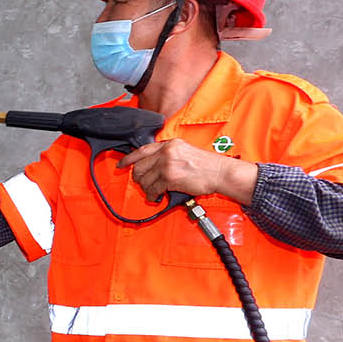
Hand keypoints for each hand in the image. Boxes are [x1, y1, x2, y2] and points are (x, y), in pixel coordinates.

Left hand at [119, 138, 258, 203]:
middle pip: (139, 166)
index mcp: (169, 144)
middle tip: (142, 184)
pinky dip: (152, 195)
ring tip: (153, 192)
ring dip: (146, 189)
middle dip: (137, 178)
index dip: (128, 159)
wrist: (220, 172)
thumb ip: (167, 154)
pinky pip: (153, 189)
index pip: (142, 150)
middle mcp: (166, 152)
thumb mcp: (185, 151)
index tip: (121, 165)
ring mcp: (167, 164)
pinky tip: (156, 197)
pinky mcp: (170, 177)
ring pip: (144, 179)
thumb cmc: (206, 165)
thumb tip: (151, 165)